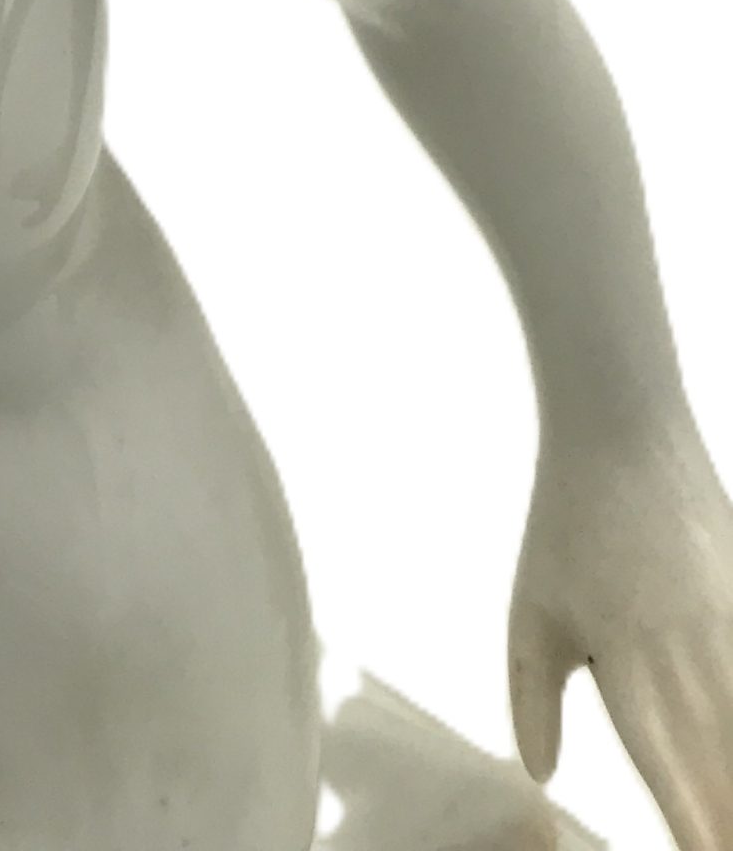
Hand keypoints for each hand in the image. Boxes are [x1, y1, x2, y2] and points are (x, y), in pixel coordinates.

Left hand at [510, 416, 732, 848]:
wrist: (625, 435)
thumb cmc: (569, 527)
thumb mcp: (531, 612)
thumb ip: (533, 699)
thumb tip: (540, 771)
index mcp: (631, 674)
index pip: (674, 782)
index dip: (695, 835)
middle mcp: (694, 668)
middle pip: (728, 776)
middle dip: (727, 820)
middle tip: (719, 844)